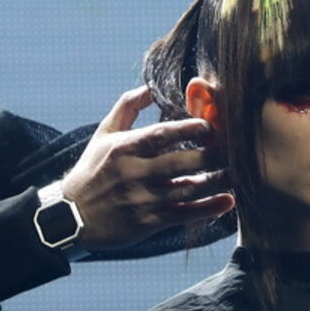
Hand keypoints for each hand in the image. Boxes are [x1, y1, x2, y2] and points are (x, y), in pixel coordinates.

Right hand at [58, 87, 234, 250]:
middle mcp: (134, 173)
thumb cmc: (92, 170)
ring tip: (239, 172)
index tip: (211, 125)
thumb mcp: (103, 134)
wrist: (70, 217)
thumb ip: (127, 107)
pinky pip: (184, 215)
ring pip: (188, 189)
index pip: (162, 134)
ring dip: (217, 181)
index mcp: (125, 148)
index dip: (190, 129)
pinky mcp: (148, 223)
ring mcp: (142, 200)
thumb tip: (150, 87)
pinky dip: (208, 209)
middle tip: (235, 148)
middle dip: (212, 155)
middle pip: (181, 162)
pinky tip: (229, 202)